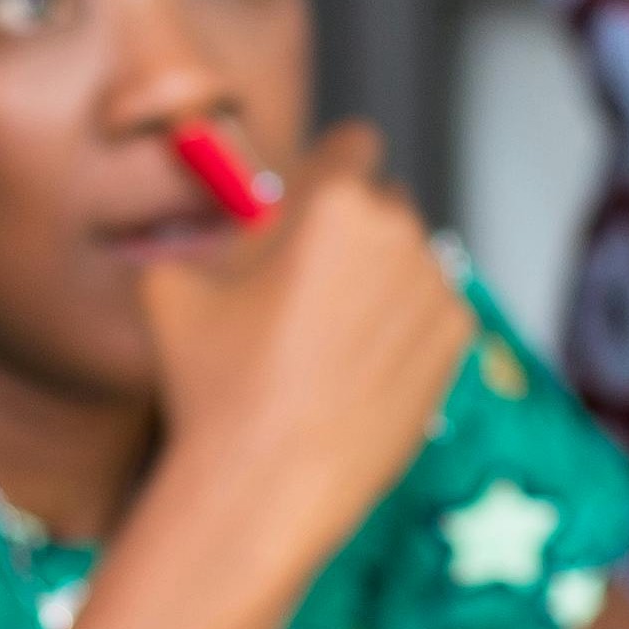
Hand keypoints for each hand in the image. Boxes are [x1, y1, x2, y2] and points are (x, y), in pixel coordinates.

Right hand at [134, 126, 474, 590]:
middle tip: (308, 287)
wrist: (264, 485)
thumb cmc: (212, 383)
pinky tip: (357, 371)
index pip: (354, 144)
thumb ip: (208, 234)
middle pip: (383, 204)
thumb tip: (230, 225)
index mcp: (334, 200)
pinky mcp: (457, 339)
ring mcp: (436, 286)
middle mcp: (398, 230)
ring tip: (327, 344)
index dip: (329, 170)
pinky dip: (404, 328)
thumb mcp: (171, 287)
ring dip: (379, 281)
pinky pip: (430, 310)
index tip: (314, 203)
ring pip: (409, 260)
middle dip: (352, 233)